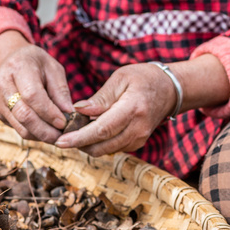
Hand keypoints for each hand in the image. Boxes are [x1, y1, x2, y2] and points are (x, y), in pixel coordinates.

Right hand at [0, 31, 73, 142]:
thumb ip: (61, 91)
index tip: (64, 122)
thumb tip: (69, 114)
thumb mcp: (53, 69)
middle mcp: (2, 83)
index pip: (32, 95)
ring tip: (57, 135)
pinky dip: (34, 134)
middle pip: (24, 115)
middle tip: (62, 136)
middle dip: (45, 130)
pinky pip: (18, 129)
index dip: (49, 112)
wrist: (13, 62)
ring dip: (41, 136)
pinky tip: (46, 131)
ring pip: (20, 127)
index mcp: (18, 67)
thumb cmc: (37, 65)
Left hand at [54, 63, 176, 156]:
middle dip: (78, 144)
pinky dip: (98, 143)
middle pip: (101, 145)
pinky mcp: (137, 144)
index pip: (101, 130)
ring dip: (87, 144)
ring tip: (75, 131)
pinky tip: (90, 131)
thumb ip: (100, 98)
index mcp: (133, 109)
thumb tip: (78, 110)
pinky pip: (112, 148)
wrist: (169, 90)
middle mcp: (137, 129)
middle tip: (61, 137)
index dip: (79, 138)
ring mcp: (139, 139)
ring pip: (105, 150)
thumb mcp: (120, 78)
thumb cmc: (143, 78)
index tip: (60, 141)